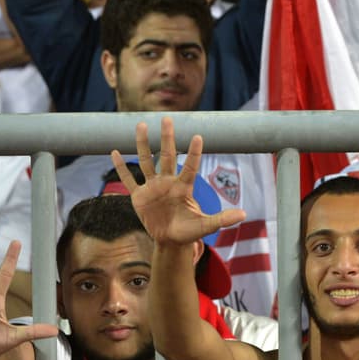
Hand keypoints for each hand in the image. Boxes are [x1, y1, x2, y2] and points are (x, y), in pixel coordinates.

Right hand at [110, 116, 245, 246]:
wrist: (170, 241)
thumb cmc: (189, 231)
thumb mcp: (205, 226)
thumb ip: (222, 219)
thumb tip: (244, 215)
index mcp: (184, 187)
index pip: (190, 167)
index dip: (195, 153)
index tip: (199, 136)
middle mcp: (168, 182)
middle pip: (167, 156)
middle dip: (167, 138)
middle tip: (168, 118)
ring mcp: (152, 187)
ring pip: (146, 161)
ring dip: (143, 144)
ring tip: (141, 125)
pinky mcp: (139, 196)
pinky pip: (128, 179)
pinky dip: (121, 167)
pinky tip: (114, 152)